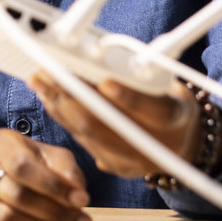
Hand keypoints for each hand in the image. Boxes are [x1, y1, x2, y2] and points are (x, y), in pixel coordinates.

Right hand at [0, 129, 92, 220]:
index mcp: (0, 142)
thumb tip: (78, 197)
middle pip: (17, 195)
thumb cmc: (24, 162)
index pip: (23, 166)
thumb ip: (66, 169)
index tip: (82, 200)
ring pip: (7, 218)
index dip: (54, 185)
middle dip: (55, 213)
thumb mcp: (46, 154)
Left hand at [29, 73, 197, 178]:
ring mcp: (131, 161)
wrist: (181, 144)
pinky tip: (48, 97)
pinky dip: (62, 116)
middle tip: (49, 70)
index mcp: (175, 119)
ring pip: (88, 134)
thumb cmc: (170, 102)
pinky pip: (81, 140)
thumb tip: (103, 55)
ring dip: (58, 104)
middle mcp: (153, 146)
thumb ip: (143, 75)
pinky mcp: (113, 165)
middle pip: (107, 124)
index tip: (105, 81)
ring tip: (40, 80)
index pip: (155, 110)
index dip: (129, 98)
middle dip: (72, 95)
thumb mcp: (170, 85)